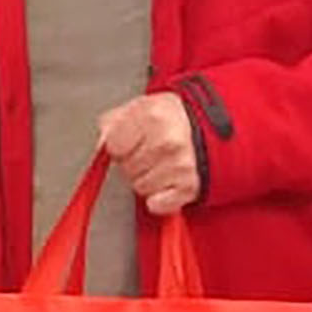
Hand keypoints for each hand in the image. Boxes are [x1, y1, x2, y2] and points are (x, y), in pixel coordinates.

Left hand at [98, 92, 200, 216]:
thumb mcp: (142, 106)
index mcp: (152, 116)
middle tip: (149, 152)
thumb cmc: (173, 118)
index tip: (131, 141)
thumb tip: (100, 142)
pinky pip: (157, 205)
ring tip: (160, 164)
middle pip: (126, 168)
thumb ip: (114, 121)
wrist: (211, 129)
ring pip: (140, 187)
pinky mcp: (188, 188)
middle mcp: (167, 141)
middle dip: (133, 162)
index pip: (113, 146)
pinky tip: (167, 182)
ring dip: (146, 180)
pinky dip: (159, 198)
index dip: (119, 145)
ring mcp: (179, 166)